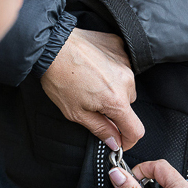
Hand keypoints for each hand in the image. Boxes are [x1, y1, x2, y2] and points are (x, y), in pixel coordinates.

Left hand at [40, 28, 143, 150]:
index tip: (119, 142)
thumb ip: (100, 128)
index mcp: (116, 100)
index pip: (135, 130)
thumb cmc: (59, 78)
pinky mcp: (119, 48)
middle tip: (91, 102)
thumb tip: (115, 142)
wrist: (52, 45)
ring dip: (113, 88)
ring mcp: (125, 62)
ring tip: (89, 81)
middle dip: (114, 109)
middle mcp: (126, 81)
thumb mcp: (75, 112)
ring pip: (125, 85)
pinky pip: (121, 66)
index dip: (128, 141)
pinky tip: (93, 67)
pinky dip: (111, 70)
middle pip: (128, 106)